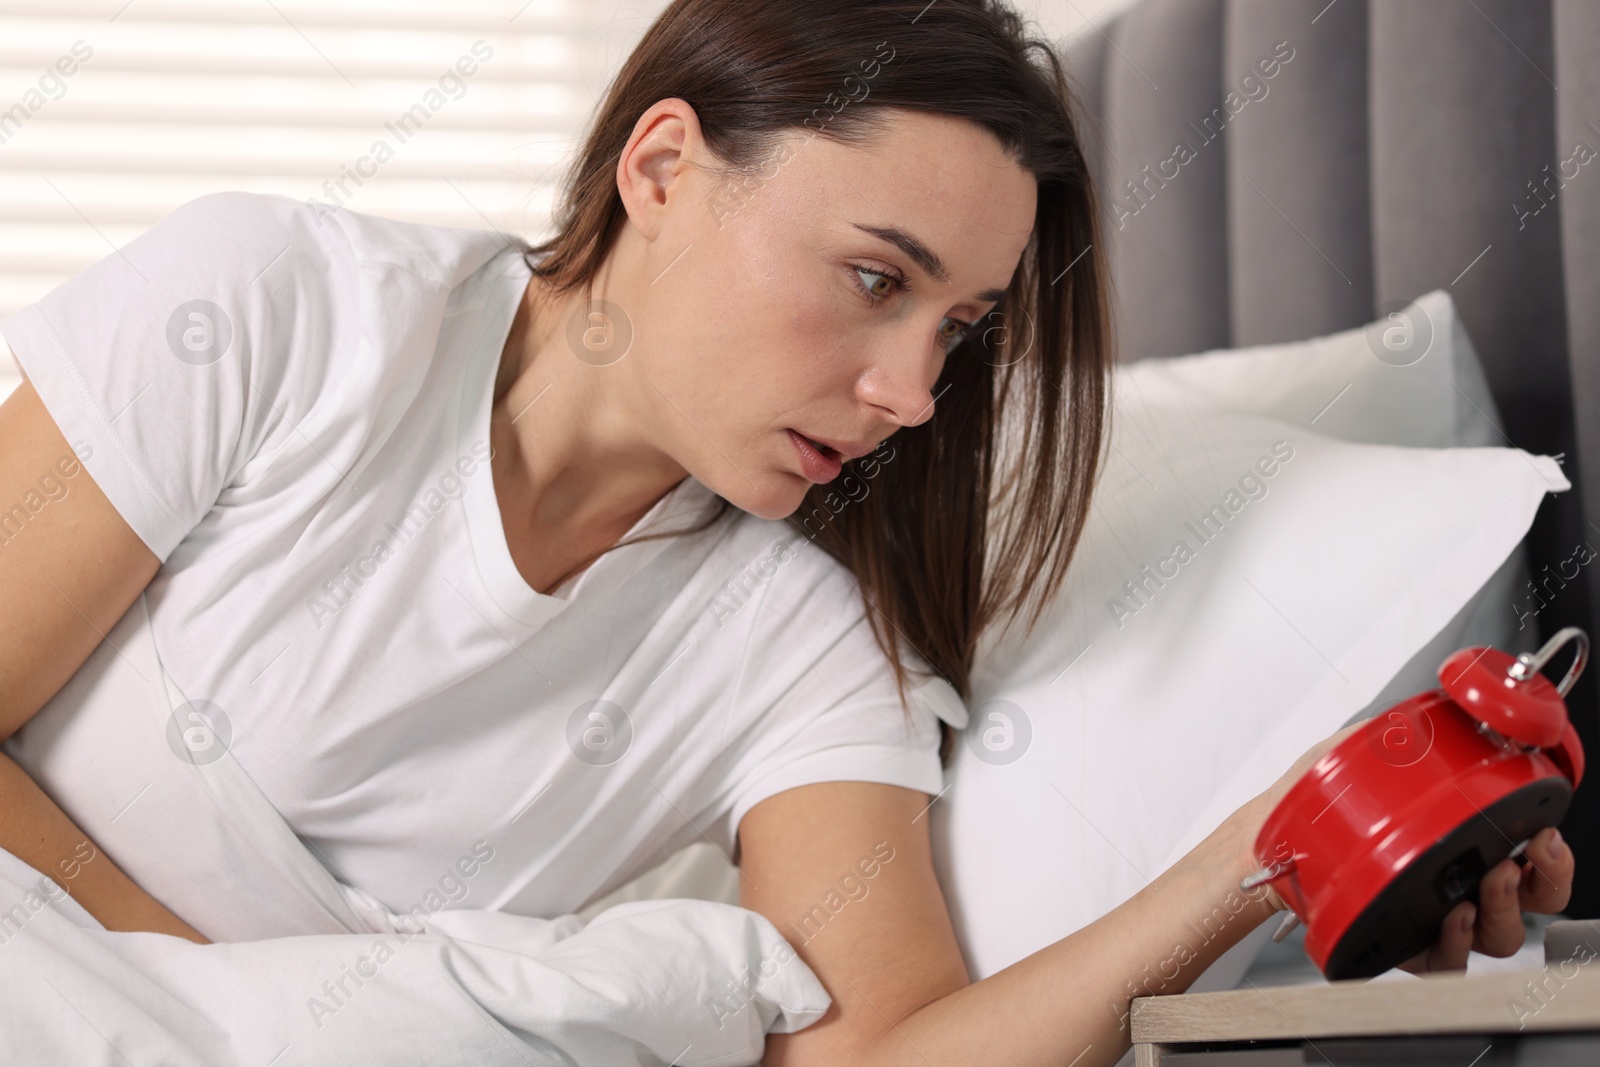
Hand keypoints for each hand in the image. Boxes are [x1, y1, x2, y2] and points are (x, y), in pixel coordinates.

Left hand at [1230, 721, 1575, 973]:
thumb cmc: (1310, 804)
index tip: (1546, 834)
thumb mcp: (1355, 754)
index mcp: (1460, 838)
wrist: (1266, 842)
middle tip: (1523, 858)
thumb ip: (1399, 733)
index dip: (1551, 853)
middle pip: (1530, 900)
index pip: (1531, 854)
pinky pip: (1443, 961)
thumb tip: (1433, 709)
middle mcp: (1456, 880)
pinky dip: (1451, 944)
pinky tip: (1446, 917)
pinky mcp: (1404, 944)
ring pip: (1496, 934)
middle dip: (1541, 883)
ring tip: (1484, 881)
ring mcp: (1434, 915)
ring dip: (1499, 910)